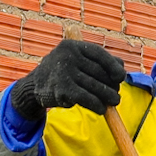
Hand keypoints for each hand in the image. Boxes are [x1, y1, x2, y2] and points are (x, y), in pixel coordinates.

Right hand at [11, 39, 126, 126]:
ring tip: (114, 102)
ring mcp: (64, 72)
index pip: (99, 54)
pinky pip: (87, 98)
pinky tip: (101, 110)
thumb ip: (96, 62)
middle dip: (111, 85)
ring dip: (108, 97)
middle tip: (116, 94)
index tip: (121, 77)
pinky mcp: (63, 89)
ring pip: (95, 87)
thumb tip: (121, 70)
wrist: (34, 86)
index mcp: (72, 46)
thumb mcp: (75, 60)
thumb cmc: (62, 72)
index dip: (113, 66)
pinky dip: (97, 105)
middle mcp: (68, 56)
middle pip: (99, 72)